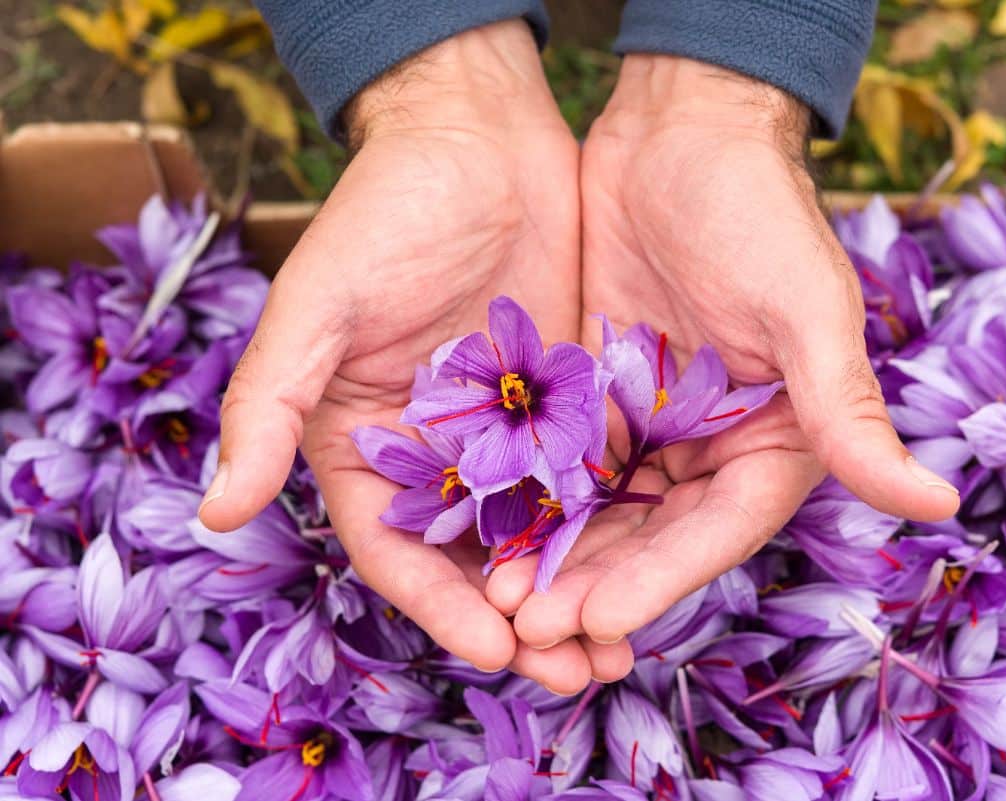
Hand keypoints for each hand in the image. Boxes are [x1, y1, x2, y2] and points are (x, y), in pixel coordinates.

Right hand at [197, 21, 628, 692]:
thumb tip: (216, 510)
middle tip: (578, 673)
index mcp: (365, 449)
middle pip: (478, 566)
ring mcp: (507, 438)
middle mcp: (436, 459)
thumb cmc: (384, 214)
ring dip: (577, 595)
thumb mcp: (319, 305)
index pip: (400, 555)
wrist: (479, 142)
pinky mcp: (568, 409)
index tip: (496, 652)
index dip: (442, 610)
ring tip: (621, 649)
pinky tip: (653, 565)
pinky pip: (592, 483)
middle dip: (523, 625)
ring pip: (541, 539)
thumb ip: (269, 404)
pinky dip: (614, 532)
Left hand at [487, 55, 960, 652]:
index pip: (719, 530)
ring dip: (556, 559)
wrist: (680, 129)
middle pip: (653, 537)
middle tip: (528, 630)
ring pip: (602, 512)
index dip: (662, 579)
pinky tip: (486, 534)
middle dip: (595, 585)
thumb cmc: (757, 208)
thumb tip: (940, 505)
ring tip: (499, 603)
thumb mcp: (806, 308)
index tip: (601, 618)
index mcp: (779, 438)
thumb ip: (849, 411)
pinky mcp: (598, 395)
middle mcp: (715, 445)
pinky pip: (563, 462)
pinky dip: (532, 501)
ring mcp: (652, 423)